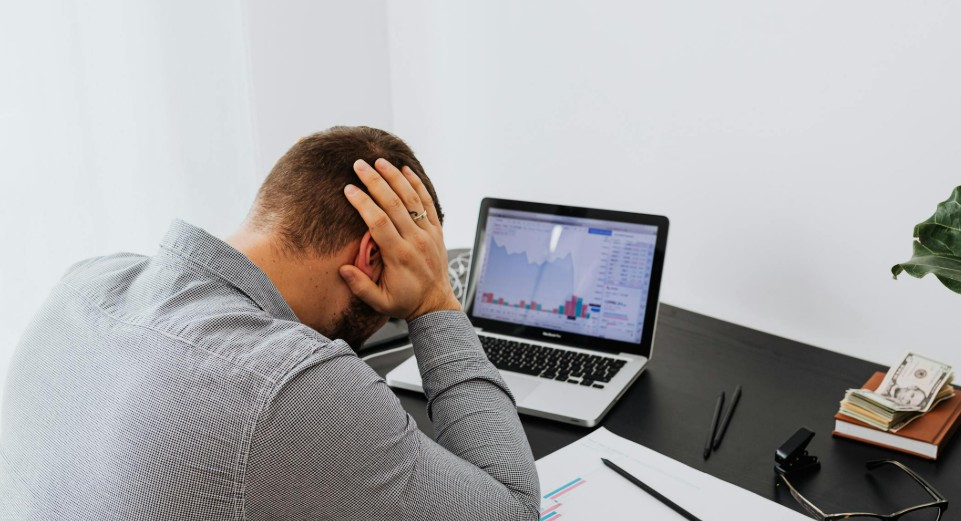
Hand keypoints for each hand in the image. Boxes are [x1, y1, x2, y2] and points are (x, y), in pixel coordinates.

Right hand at [339, 158, 461, 320]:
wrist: (436, 304)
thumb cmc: (405, 302)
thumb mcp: (380, 302)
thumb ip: (360, 287)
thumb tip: (343, 269)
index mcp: (399, 256)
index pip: (379, 222)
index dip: (363, 203)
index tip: (349, 189)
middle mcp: (415, 240)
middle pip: (394, 204)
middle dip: (375, 181)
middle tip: (359, 165)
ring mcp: (428, 233)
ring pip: (411, 198)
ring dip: (394, 177)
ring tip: (379, 161)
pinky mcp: (437, 230)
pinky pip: (428, 202)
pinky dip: (417, 184)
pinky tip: (406, 170)